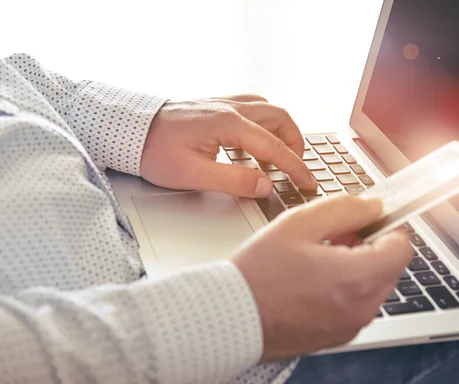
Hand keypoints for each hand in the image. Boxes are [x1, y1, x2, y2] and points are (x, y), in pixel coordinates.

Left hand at [140, 95, 317, 196]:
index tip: (308, 182)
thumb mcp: (193, 174)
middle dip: (295, 142)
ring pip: (267, 108)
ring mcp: (223, 102)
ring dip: (281, 129)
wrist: (128, 129)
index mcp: (228, 123)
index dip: (295, 167)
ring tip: (280, 154)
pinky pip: (252, 107)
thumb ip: (234, 180)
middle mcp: (230, 107)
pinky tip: (255, 140)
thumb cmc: (154, 151)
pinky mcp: (215, 104)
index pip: (274, 146)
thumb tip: (265, 185)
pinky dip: (264, 123)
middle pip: (279, 117)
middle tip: (296, 167)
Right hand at [232, 195, 412, 360]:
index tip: (369, 220)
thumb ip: (345, 209)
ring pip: (374, 285)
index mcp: (358, 278)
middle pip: (390, 266)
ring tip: (319, 257)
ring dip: (358, 266)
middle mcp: (362, 307)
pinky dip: (346, 288)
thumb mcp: (299, 224)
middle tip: (335, 236)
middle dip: (370, 245)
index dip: (388, 226)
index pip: (403, 247)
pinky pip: (357, 304)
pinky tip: (314, 279)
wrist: (232, 318)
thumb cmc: (259, 274)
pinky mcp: (339, 336)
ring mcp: (351, 326)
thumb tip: (374, 207)